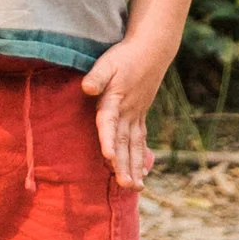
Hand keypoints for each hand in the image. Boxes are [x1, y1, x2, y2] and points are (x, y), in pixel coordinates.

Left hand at [81, 41, 166, 186]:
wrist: (151, 51)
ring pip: (135, 145)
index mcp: (115, 101)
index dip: (108, 140)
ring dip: (135, 167)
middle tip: (126, 186)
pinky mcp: (140, 115)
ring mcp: (136, 115)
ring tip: (136, 189)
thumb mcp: (107, 62)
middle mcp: (128, 112)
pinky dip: (142, 158)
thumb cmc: (124, 56)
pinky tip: (143, 174)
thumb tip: (87, 88)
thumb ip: (97, 76)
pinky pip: (141, 140)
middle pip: (125, 142)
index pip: (110, 123)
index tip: (109, 157)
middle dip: (125, 165)